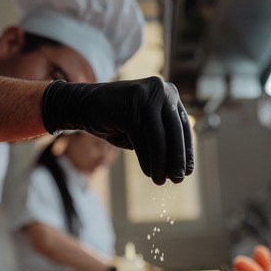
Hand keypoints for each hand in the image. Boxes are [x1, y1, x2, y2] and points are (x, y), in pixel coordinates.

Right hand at [42, 76, 193, 184]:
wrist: (82, 106)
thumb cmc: (116, 120)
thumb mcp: (143, 130)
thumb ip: (161, 140)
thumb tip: (180, 166)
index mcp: (168, 93)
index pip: (182, 125)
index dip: (186, 150)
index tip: (187, 170)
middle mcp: (161, 89)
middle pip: (174, 129)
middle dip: (177, 158)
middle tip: (179, 180)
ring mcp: (146, 94)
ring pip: (158, 135)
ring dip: (161, 162)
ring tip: (161, 181)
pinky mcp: (132, 103)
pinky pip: (141, 137)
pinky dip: (146, 158)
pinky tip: (148, 172)